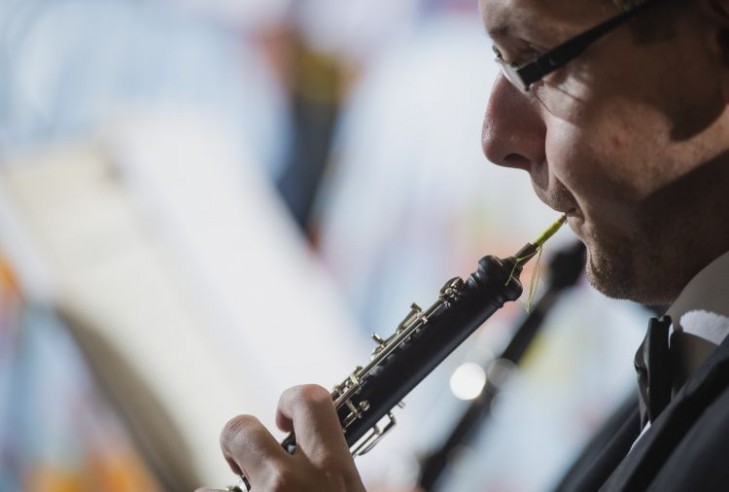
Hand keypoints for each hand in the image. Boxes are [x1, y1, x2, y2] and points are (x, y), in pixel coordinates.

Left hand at [206, 384, 366, 491]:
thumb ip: (337, 479)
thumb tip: (325, 466)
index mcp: (334, 472)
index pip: (311, 401)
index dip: (289, 401)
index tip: (283, 420)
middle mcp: (291, 483)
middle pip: (240, 428)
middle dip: (235, 440)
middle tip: (242, 463)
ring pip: (214, 481)